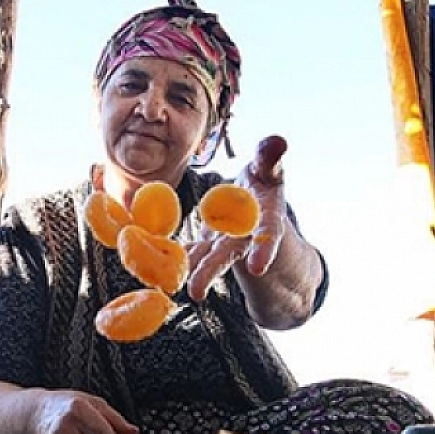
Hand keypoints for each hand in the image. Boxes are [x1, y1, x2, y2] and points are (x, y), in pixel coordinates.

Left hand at [188, 135, 289, 301]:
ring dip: (191, 274)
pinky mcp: (208, 243)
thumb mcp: (268, 168)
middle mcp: (244, 235)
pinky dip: (177, 259)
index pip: (267, 233)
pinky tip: (156, 270)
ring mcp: (224, 242)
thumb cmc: (263, 180)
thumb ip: (270, 158)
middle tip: (196, 293)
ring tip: (174, 292)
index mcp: (265, 216)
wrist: (253, 200)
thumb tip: (277, 141)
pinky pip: (192, 252)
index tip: (257, 268)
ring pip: (206, 259)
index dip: (264, 250)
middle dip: (211, 272)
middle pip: (227, 255)